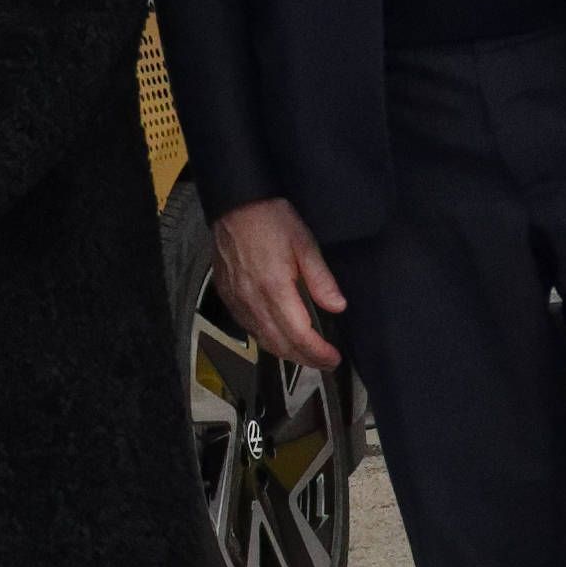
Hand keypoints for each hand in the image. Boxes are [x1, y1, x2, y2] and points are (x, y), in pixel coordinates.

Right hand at [209, 195, 349, 369]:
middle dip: (305, 359)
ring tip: (306, 354)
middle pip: (280, 345)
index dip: (317, 352)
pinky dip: (266, 339)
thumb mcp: (305, 243)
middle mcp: (252, 301)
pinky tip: (278, 336)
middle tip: (325, 362)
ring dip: (286, 353)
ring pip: (262, 340)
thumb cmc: (269, 219)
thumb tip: (337, 306)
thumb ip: (321, 279)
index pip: (299, 335)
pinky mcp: (227, 296)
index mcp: (274, 289)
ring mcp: (237, 301)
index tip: (333, 358)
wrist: (234, 204)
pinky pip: (248, 328)